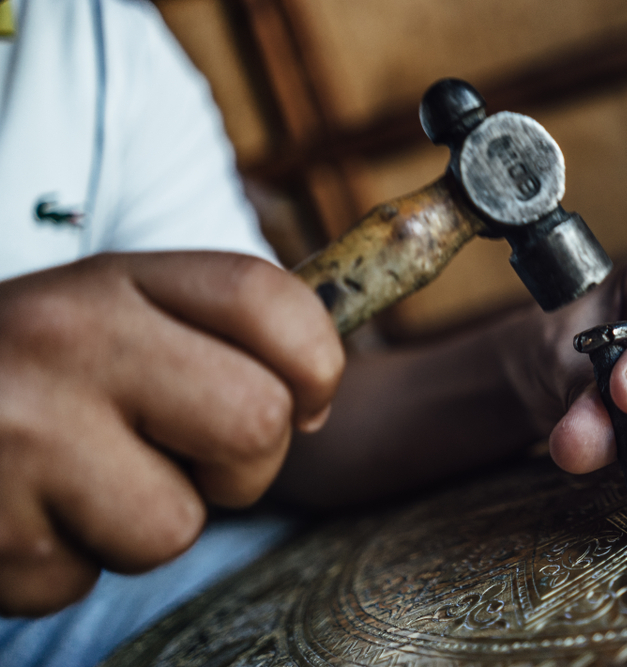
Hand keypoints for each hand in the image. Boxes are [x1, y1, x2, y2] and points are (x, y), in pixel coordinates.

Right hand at [0, 252, 341, 615]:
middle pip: (255, 421)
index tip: (304, 400)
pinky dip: (70, 559)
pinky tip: (30, 509)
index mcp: (116, 280)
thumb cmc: (35, 369)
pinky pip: (86, 579)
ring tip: (86, 481)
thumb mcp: (115, 313)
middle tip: (189, 457)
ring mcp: (20, 433)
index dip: (318, 364)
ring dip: (146, 522)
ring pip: (175, 526)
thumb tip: (312, 409)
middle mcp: (67, 339)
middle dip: (245, 466)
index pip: (268, 302)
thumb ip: (217, 335)